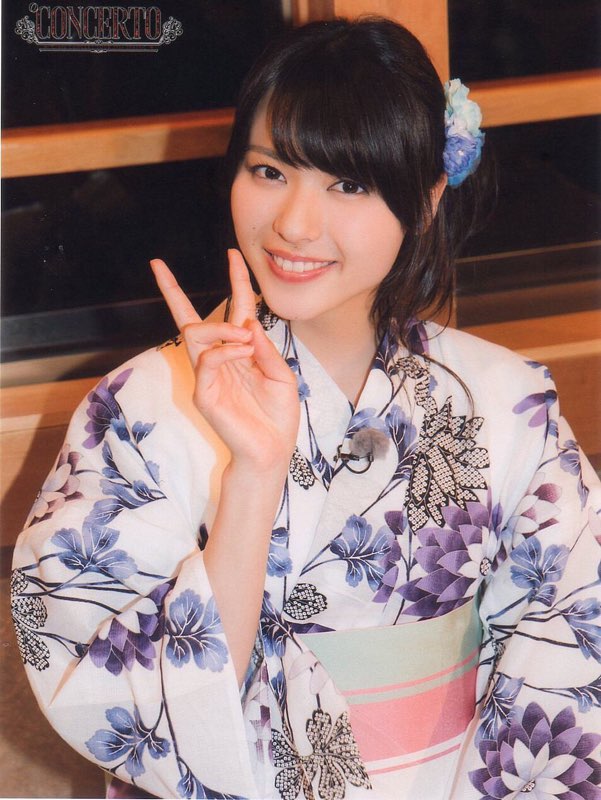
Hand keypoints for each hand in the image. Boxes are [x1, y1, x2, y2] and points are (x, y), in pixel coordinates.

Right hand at [150, 250, 299, 470]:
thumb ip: (265, 350)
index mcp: (239, 354)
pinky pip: (207, 360)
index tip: (234, 254)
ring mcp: (207, 377)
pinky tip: (244, 351)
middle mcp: (218, 361)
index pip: (232, 310)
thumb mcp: (281, 375)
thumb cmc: (277, 416)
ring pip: (195, 334)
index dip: (235, 281)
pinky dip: (226, 351)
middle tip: (210, 267)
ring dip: (221, 326)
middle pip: (190, 318)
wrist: (272, 451)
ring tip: (244, 334)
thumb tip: (247, 324)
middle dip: (175, 290)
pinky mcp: (203, 394)